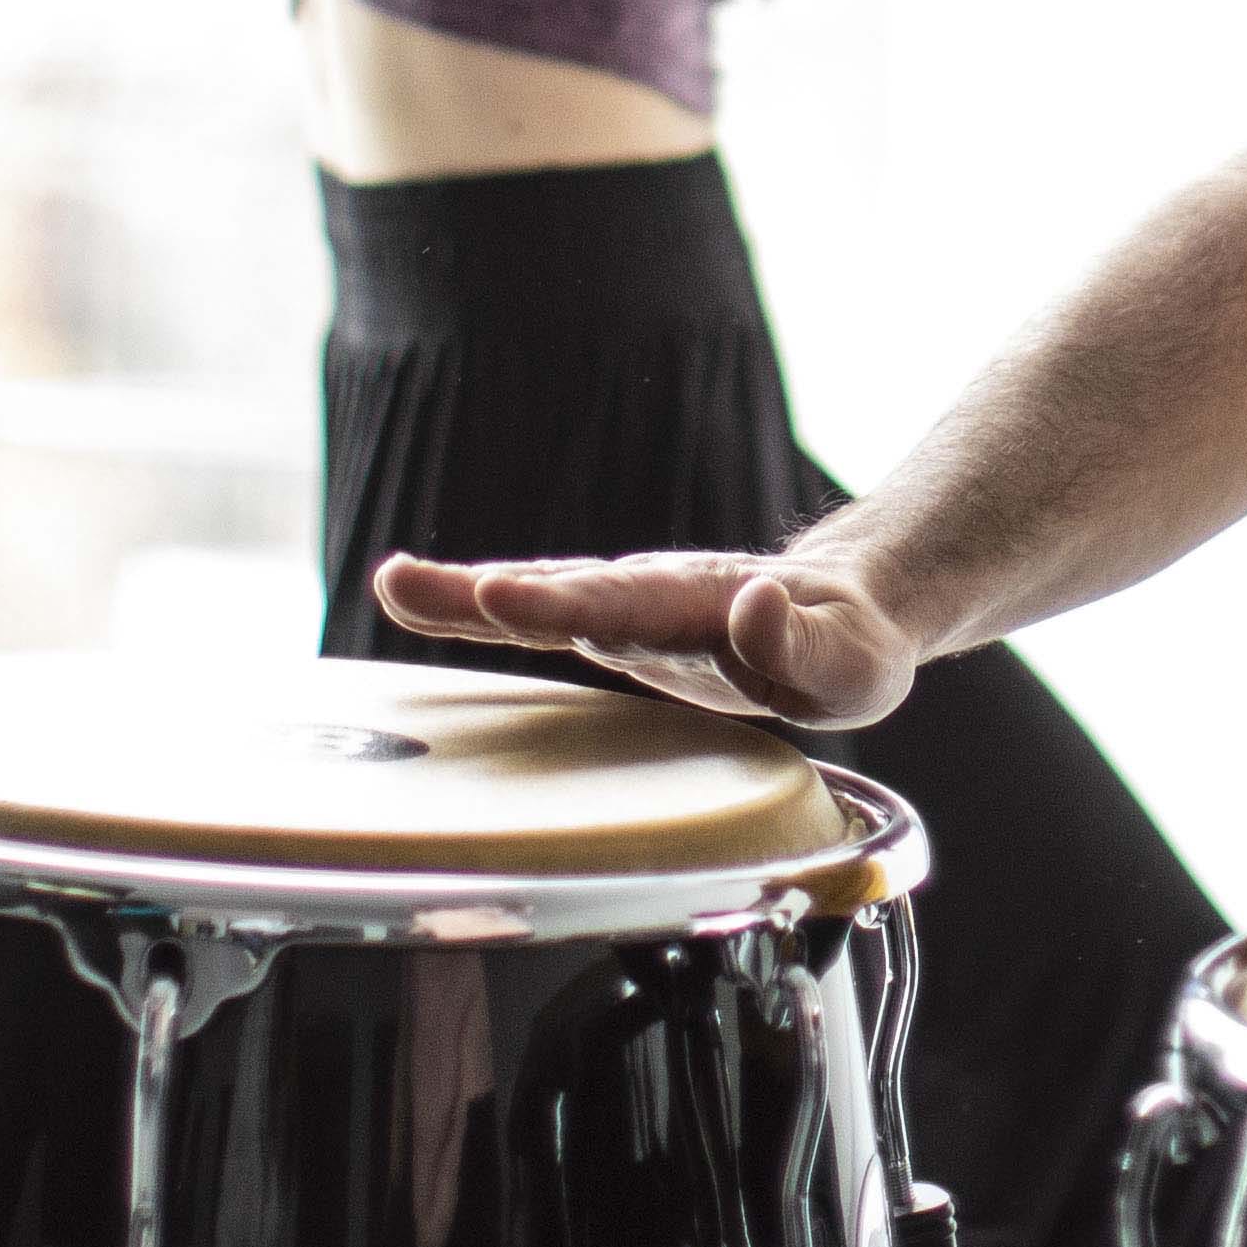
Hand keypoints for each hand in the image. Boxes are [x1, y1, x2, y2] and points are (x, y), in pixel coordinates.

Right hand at [368, 546, 923, 730]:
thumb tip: (755, 602)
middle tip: (408, 587)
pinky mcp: (609, 628)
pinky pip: (534, 614)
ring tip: (393, 583)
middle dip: (487, 595)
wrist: (844, 613)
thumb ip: (803, 644)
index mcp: (706, 605)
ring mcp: (626, 609)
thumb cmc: (849, 648)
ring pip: (536, 595)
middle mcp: (653, 596)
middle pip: (561, 592)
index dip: (564, 605)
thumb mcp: (853, 664)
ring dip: (462, 595)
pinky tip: (408, 595)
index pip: (628, 605)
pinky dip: (472, 605)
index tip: (505, 596)